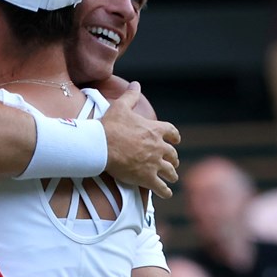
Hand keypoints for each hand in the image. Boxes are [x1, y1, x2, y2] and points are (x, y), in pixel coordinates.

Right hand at [100, 82, 179, 198]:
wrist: (101, 145)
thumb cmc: (110, 126)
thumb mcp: (121, 107)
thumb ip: (131, 96)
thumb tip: (136, 84)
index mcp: (155, 129)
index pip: (172, 132)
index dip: (174, 137)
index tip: (175, 140)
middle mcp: (158, 147)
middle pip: (172, 154)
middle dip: (173, 159)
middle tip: (172, 163)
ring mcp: (154, 164)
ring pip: (170, 171)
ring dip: (171, 175)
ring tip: (171, 178)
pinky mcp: (147, 178)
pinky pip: (161, 187)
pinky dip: (165, 191)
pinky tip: (166, 193)